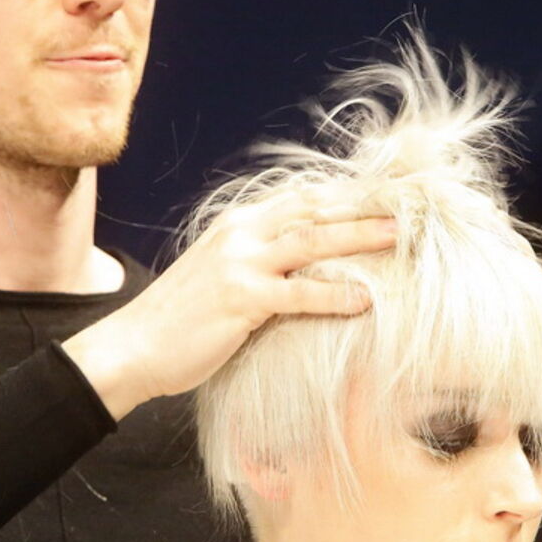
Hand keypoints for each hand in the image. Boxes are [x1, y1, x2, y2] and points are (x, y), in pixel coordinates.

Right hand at [64, 189, 395, 418]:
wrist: (134, 347)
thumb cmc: (181, 320)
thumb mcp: (220, 275)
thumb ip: (259, 263)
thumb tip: (304, 267)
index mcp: (239, 224)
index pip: (302, 199)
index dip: (346, 195)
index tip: (386, 195)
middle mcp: (241, 233)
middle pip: (313, 209)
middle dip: (362, 205)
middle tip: (407, 205)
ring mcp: (240, 263)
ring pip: (312, 241)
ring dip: (358, 236)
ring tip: (398, 238)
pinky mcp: (241, 298)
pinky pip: (299, 293)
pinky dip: (336, 295)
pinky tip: (366, 301)